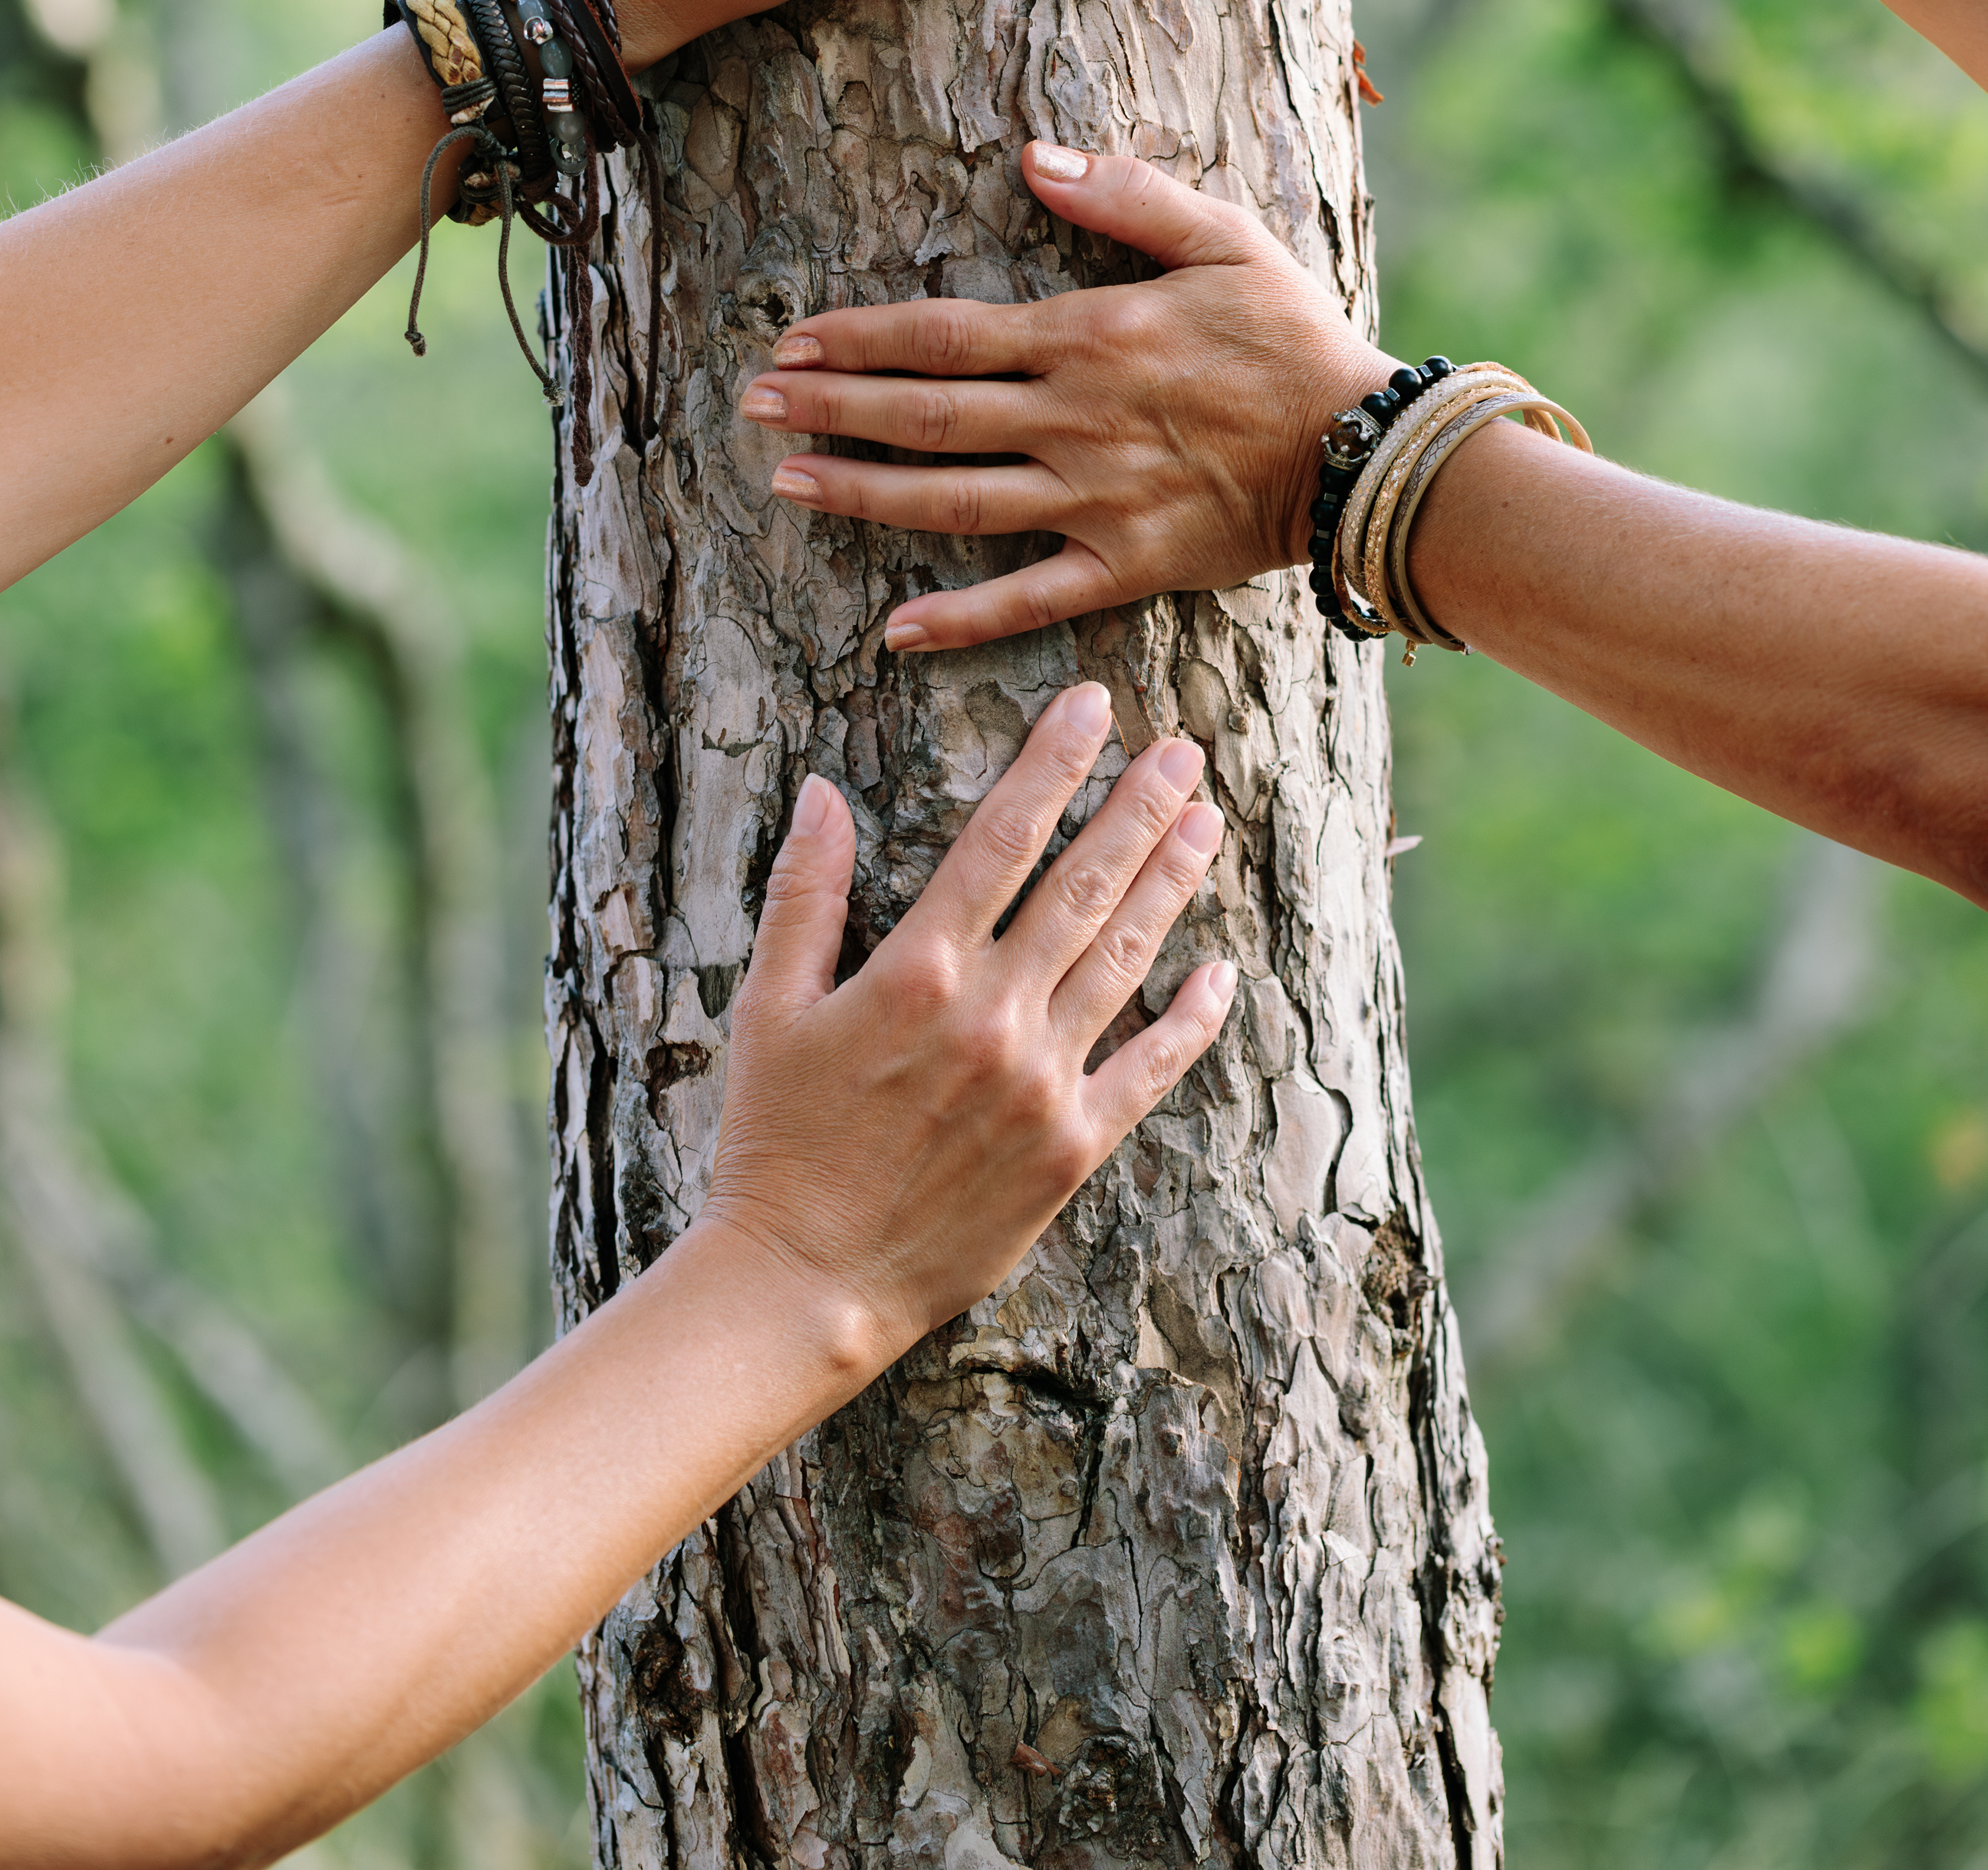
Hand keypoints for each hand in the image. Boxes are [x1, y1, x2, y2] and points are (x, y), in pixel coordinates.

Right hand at [697, 681, 1234, 1371]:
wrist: (805, 1282)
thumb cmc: (775, 1140)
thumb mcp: (767, 1006)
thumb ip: (803, 894)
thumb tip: (820, 791)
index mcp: (918, 971)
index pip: (1002, 838)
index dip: (1052, 762)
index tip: (1093, 705)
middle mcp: (992, 1017)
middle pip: (1082, 885)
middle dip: (1139, 808)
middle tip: (1185, 750)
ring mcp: (1040, 1083)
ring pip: (1123, 959)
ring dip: (1170, 884)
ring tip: (1208, 821)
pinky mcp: (1069, 1150)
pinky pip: (1147, 1070)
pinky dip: (1189, 1019)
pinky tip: (1220, 971)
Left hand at [737, 141, 1394, 652]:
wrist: (1367, 452)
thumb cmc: (1296, 339)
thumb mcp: (1224, 238)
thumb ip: (1124, 195)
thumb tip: (1032, 158)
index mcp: (1087, 336)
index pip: (943, 335)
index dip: (859, 339)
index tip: (792, 341)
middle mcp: (1072, 419)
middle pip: (925, 414)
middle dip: (830, 408)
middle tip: (752, 407)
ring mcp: (1092, 499)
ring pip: (952, 500)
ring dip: (862, 493)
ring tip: (787, 484)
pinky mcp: (1122, 566)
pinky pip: (1026, 597)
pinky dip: (958, 619)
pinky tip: (892, 630)